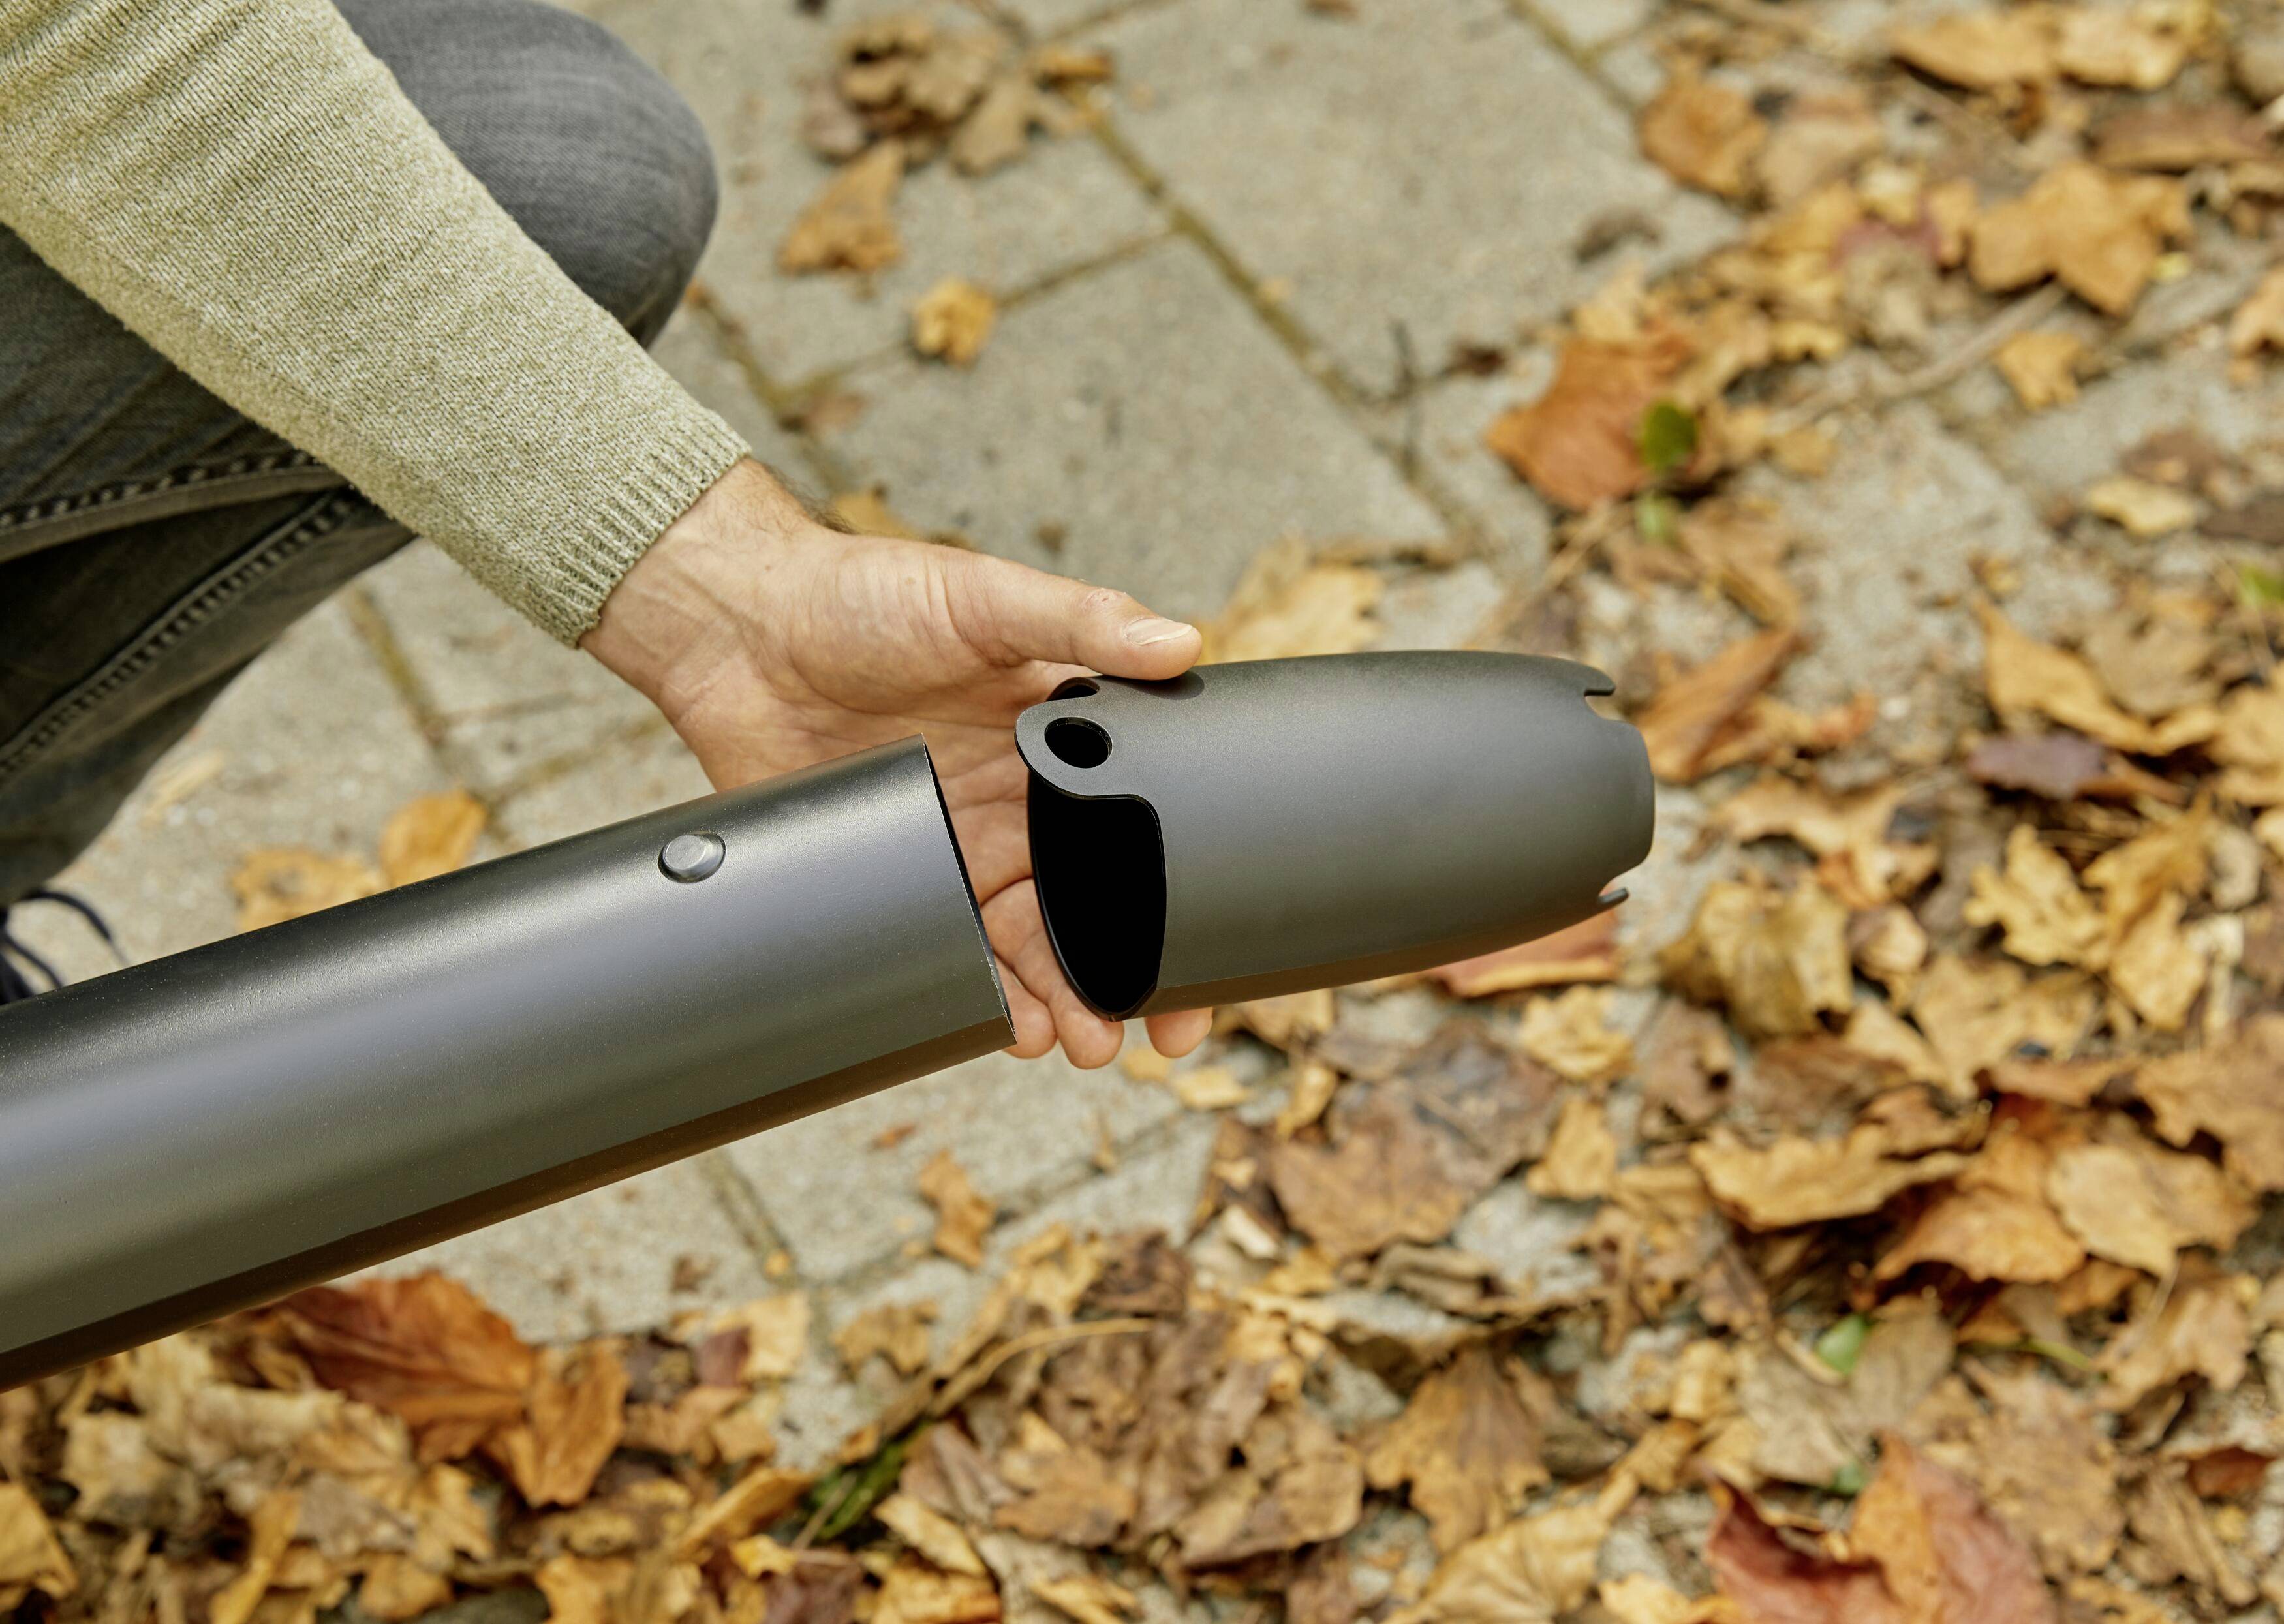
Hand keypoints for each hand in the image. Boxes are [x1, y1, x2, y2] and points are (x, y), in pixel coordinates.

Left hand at [582, 459, 1213, 1066]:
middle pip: (1093, 904)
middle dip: (1126, 972)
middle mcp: (1020, 800)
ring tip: (1086, 1042)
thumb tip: (1181, 640)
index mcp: (1061, 736)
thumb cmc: (865, 595)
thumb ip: (1082, 620)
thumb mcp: (985, 597)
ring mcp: (961, 844)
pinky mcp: (901, 875)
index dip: (1176, 891)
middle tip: (1151, 1029)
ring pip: (1032, 944)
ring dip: (1066, 1000)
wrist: (740, 632)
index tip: (1205, 947)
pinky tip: (1011, 1026)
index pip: (1139, 825)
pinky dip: (987, 997)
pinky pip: (955, 951)